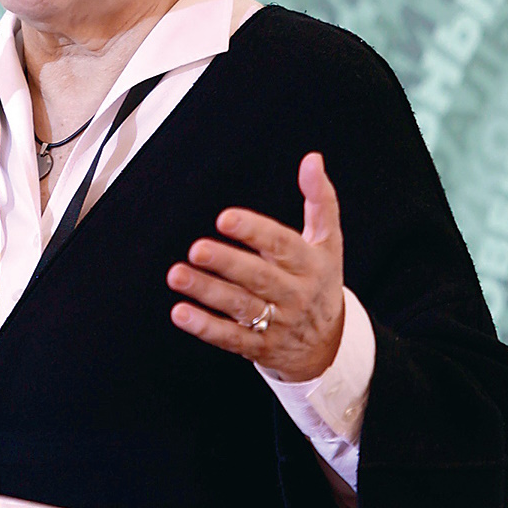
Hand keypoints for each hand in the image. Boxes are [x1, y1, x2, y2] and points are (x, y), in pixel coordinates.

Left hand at [166, 152, 344, 381]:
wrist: (330, 347)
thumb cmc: (320, 281)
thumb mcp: (328, 242)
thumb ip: (320, 200)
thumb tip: (313, 159)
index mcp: (310, 264)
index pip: (282, 245)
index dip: (254, 231)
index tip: (225, 218)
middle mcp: (294, 294)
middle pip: (258, 278)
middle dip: (227, 263)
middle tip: (196, 249)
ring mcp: (277, 323)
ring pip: (240, 307)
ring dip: (207, 291)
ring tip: (177, 275)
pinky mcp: (260, 348)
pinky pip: (231, 338)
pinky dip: (205, 327)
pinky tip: (181, 312)